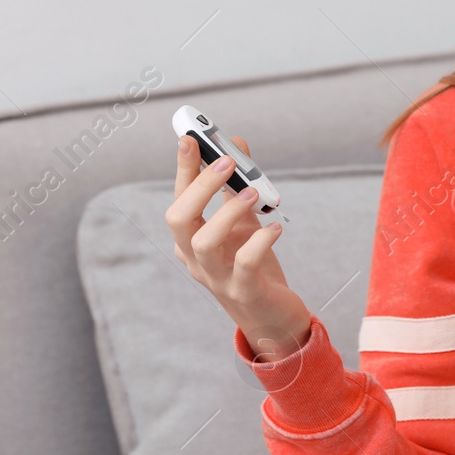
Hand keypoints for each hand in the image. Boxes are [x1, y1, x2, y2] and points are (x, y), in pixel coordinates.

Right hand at [167, 134, 311, 360]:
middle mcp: (196, 260)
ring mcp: (217, 278)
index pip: (179, 198)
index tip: (191, 137)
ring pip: (203, 242)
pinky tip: (276, 227)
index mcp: (190, 240)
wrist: (273, 318)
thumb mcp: (245, 222)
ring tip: (255, 193)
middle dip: (200, 186)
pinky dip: (260, 241)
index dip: (184, 168)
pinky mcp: (245, 292)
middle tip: (228, 163)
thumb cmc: (253, 266)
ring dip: (228, 212)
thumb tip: (235, 143)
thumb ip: (238, 186)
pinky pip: (245, 264)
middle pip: (178, 219)